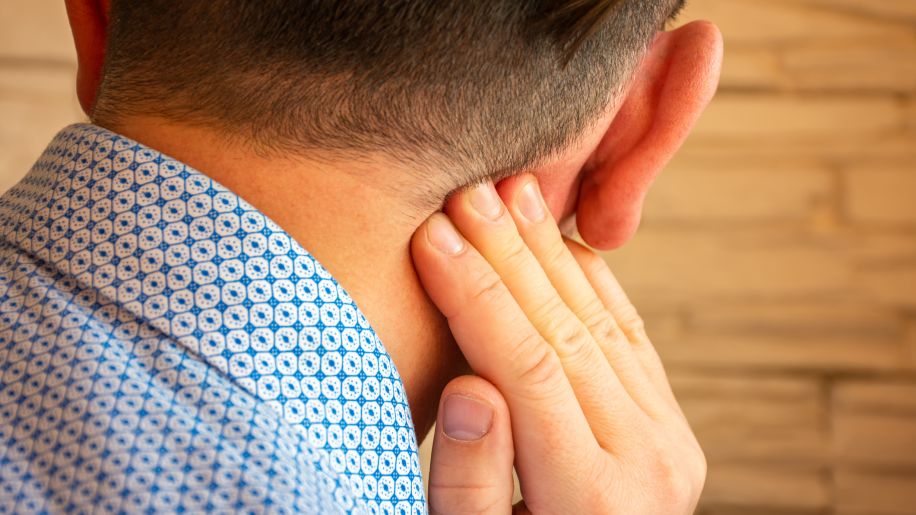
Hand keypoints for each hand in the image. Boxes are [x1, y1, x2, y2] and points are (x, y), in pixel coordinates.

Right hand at [411, 175, 704, 513]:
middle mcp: (648, 463)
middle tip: (467, 193)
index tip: (432, 237)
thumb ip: (473, 480)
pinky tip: (561, 238)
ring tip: (512, 193)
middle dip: (510, 257)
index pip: (528, 371)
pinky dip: (594, 281)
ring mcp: (669, 439)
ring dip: (552, 253)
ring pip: (602, 324)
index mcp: (593, 501)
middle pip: (567, 334)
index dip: (475, 298)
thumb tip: (472, 384)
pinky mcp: (670, 424)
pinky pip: (630, 336)